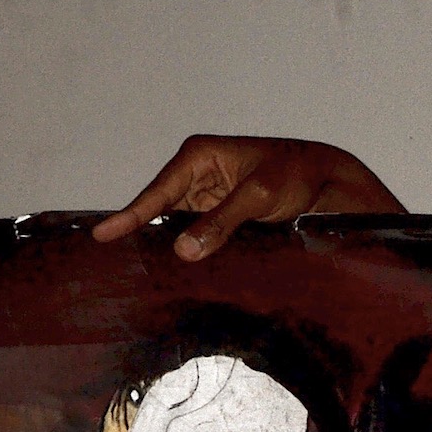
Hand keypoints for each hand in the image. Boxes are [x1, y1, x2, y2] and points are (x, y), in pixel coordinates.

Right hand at [91, 135, 404, 258]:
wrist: (328, 181)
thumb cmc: (296, 173)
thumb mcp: (260, 194)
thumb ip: (222, 221)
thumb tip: (183, 250)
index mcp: (199, 156)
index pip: (157, 191)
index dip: (130, 216)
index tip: (103, 236)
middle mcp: (197, 174)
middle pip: (160, 210)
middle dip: (143, 235)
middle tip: (117, 266)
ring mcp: (207, 197)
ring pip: (176, 227)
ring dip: (167, 249)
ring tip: (139, 276)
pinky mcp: (219, 217)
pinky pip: (196, 236)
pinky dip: (190, 252)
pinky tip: (177, 274)